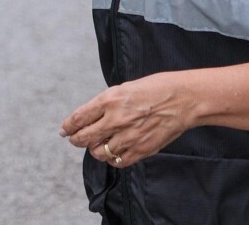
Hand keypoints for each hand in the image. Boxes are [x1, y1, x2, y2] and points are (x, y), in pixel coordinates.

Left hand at [59, 75, 193, 168]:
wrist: (183, 99)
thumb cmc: (155, 88)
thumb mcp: (125, 87)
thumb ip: (106, 103)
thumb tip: (89, 117)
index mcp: (109, 99)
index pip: (79, 118)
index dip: (68, 126)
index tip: (64, 130)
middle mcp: (116, 119)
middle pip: (84, 138)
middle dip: (76, 140)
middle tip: (74, 139)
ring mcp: (128, 136)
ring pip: (99, 152)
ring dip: (94, 150)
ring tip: (97, 145)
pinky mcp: (141, 149)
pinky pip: (118, 161)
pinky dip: (112, 159)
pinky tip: (114, 152)